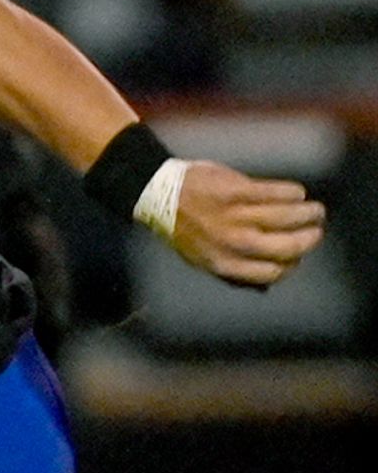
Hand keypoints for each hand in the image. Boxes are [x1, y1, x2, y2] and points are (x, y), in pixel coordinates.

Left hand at [162, 159, 326, 289]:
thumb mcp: (200, 257)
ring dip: (309, 213)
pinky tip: (296, 193)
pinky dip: (294, 193)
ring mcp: (235, 215)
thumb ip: (232, 268)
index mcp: (223, 263)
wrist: (157, 192)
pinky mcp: (238, 190)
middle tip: (315, 231)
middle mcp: (232, 242)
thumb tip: (266, 282)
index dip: (292, 265)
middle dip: (309, 240)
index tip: (298, 256)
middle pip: (287, 247)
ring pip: (288, 217)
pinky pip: (279, 192)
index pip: (272, 273)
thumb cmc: (182, 225)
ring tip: (314, 211)